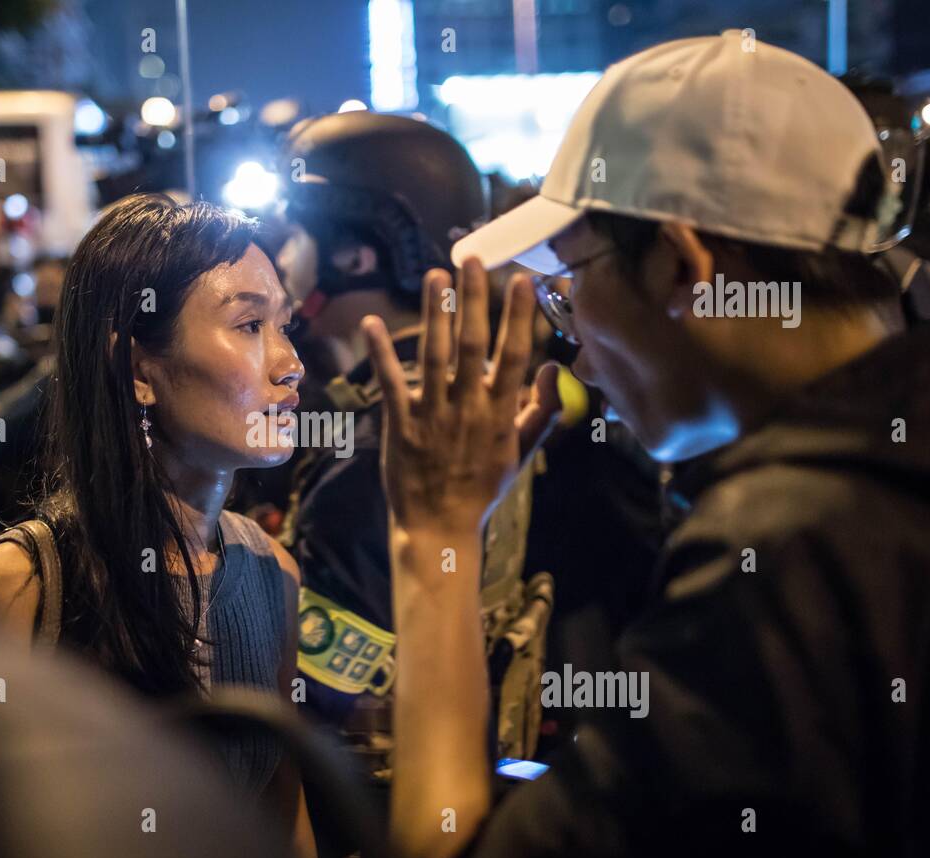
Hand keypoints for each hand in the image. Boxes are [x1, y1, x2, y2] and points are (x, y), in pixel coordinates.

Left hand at [361, 258, 560, 535]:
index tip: (520, 282)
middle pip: (474, 346)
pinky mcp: (400, 425)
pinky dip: (382, 353)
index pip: (513, 357)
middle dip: (473, 301)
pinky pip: (391, 383)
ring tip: (435, 276)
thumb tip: (557, 369)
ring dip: (436, 314)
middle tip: (472, 260)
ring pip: (435, 356)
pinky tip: (373, 323)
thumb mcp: (521, 453)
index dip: (517, 318)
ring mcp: (433, 416)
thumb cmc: (482, 488)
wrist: (440, 526)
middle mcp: (468, 409)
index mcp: (500, 414)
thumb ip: (542, 410)